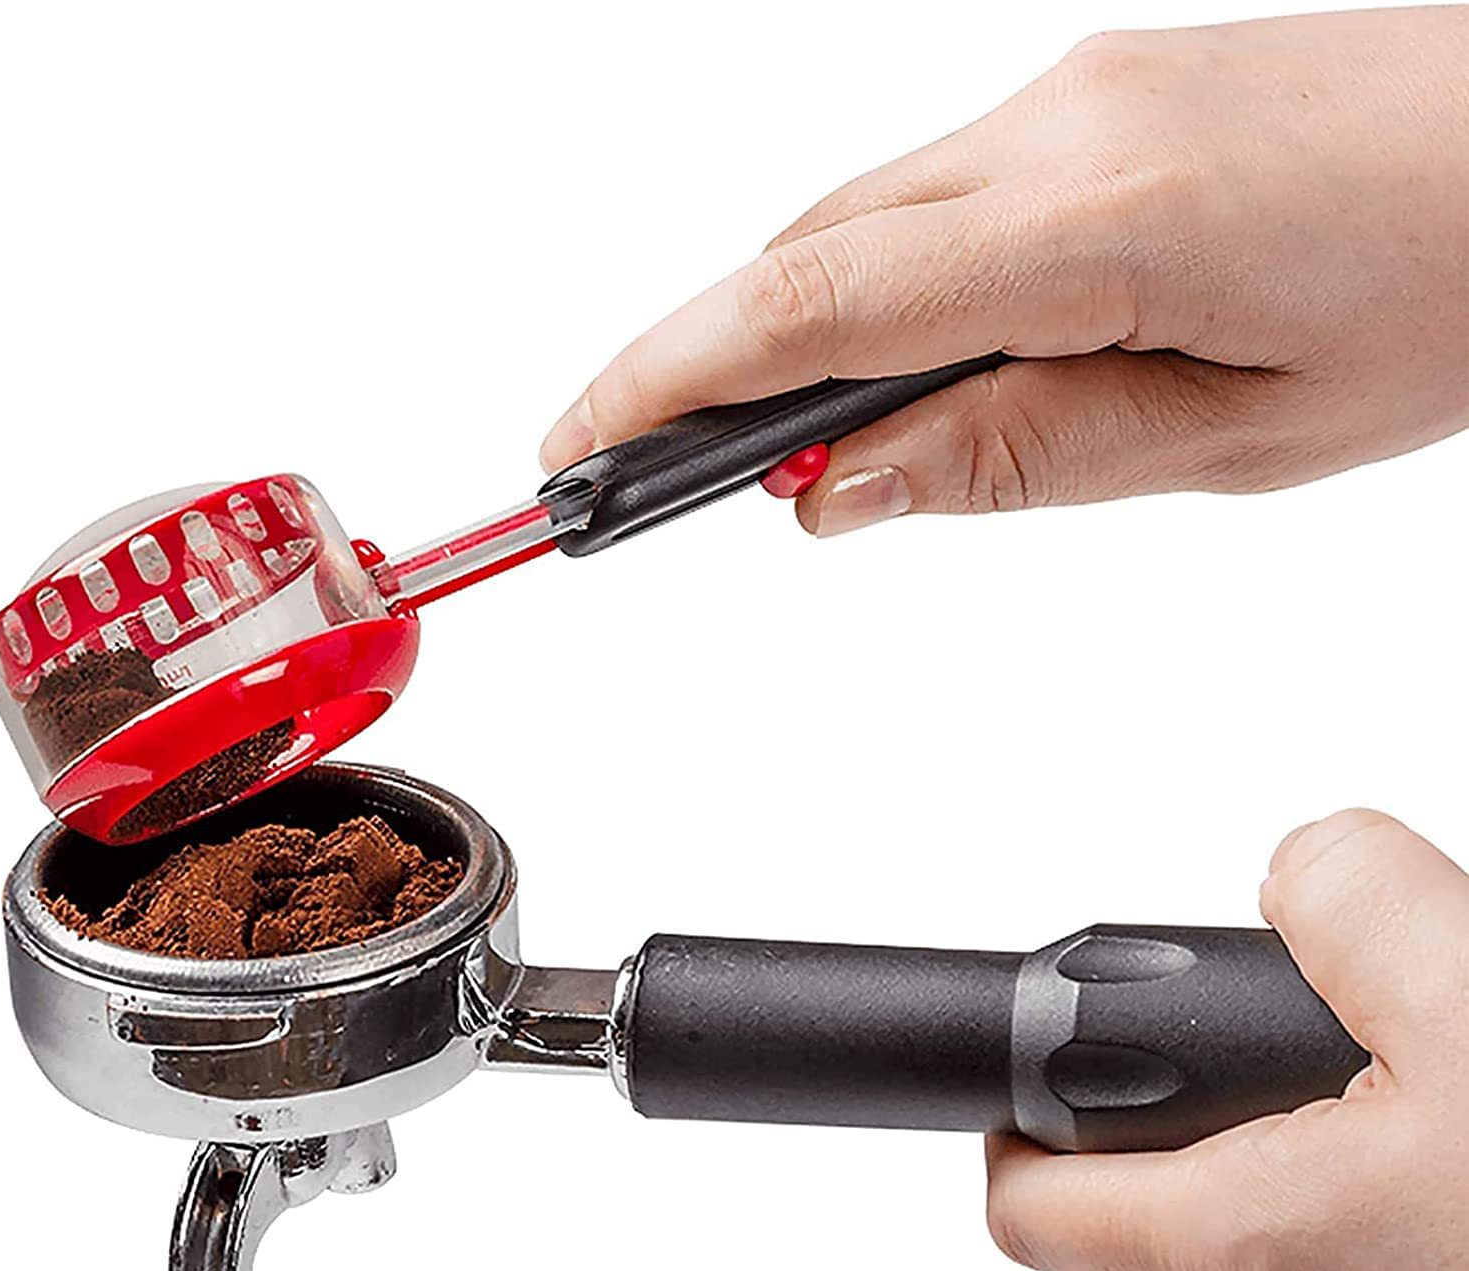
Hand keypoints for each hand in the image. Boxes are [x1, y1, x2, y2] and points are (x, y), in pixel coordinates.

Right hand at [541, 8, 1468, 536]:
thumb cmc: (1445, 283)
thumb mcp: (1226, 434)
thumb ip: (1013, 453)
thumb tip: (840, 487)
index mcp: (1096, 219)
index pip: (810, 304)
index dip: (667, 377)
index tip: (577, 446)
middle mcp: (1056, 124)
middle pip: (807, 253)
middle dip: (703, 367)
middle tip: (650, 482)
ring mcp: (1070, 94)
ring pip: (864, 225)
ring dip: (798, 338)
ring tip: (800, 452)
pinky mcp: (1091, 97)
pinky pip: (933, 199)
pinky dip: (880, 291)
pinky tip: (901, 364)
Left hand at [985, 809, 1468, 1270]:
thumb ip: (1353, 901)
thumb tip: (1300, 874)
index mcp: (1267, 1248)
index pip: (1039, 1213)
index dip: (1012, 1122)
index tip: (1026, 1058)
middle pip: (1184, 1184)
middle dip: (1238, 1077)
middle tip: (1337, 1003)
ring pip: (1307, 1204)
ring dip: (1354, 1111)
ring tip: (1450, 1055)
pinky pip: (1403, 1236)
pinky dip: (1427, 1158)